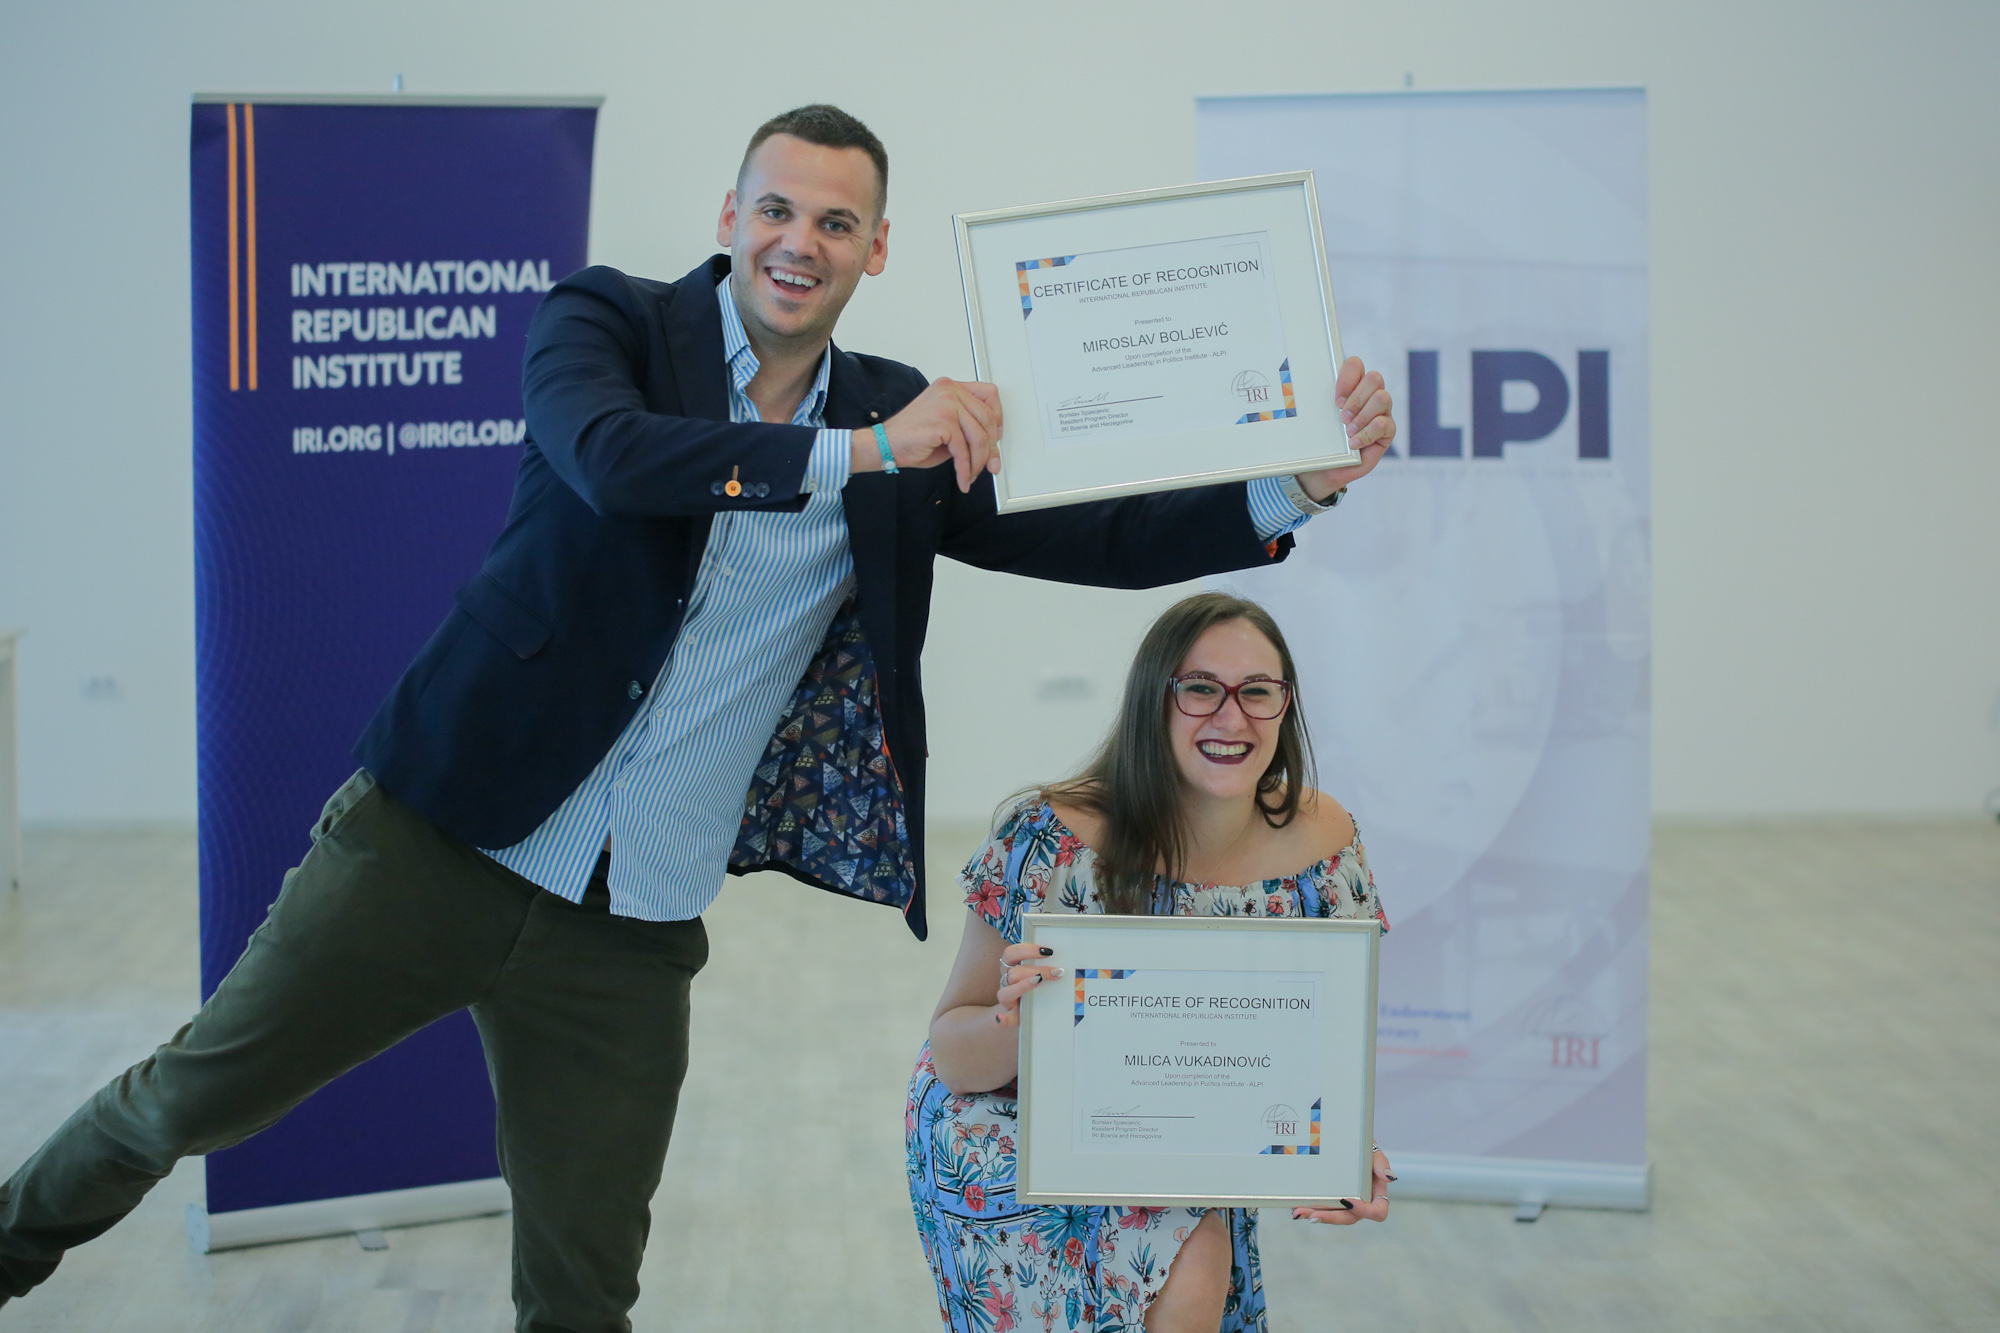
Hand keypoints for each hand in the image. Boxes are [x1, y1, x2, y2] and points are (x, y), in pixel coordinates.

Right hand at [870, 377, 1003, 492]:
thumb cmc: (911, 438)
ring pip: (978, 437)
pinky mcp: (942, 422)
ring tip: (971, 474)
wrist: (884, 445)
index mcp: (951, 387)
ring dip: (977, 462)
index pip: (989, 394)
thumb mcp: (947, 429)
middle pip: (987, 418)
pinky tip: (962, 479)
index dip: (997, 418)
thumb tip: (992, 448)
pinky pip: (963, 451)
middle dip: (991, 448)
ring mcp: (946, 404)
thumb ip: (968, 430)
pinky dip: (965, 470)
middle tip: (990, 464)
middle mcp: (949, 391)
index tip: (995, 437)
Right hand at [993, 943, 1060, 1028]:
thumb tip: (1067, 959)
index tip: (1048, 951)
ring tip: (1039, 982)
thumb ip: (1046, 964)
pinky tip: (1001, 1018)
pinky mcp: (1010, 1017)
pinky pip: (1003, 1020)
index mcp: (1011, 967)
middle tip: (1057, 972)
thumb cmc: (1035, 986)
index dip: (1027, 950)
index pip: (1012, 953)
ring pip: (1006, 992)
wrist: (1024, 1009)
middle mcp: (1007, 982)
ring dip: (1023, 987)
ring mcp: (1007, 1000)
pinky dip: (1002, 1019)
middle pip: (1013, 972)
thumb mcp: (1038, 971)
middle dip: (1036, 970)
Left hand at [1292, 1146, 1391, 1224]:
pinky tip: (1294, 1206)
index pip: (1377, 1212)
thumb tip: (1389, 1178)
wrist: (1344, 1138)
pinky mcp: (1327, 1198)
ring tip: (1298, 1212)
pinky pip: (1319, 1207)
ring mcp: (1342, 1202)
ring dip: (1314, 1215)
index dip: (1365, 1211)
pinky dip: (1307, 1207)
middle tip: (1312, 1216)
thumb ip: (1381, 1163)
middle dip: (1330, 1218)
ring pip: (1330, 1215)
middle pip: (1348, 1218)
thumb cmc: (1362, 1146)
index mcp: (1375, 1194)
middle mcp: (1359, 1203)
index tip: (1348, 1201)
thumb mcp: (1372, 1150)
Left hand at [1294, 356, 1395, 501]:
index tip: (1335, 399)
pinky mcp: (1386, 432)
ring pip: (1383, 398)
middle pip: (1375, 378)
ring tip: (1348, 431)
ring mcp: (1380, 413)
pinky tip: (1354, 443)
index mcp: (1351, 386)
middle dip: (1356, 398)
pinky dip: (1367, 434)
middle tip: (1341, 417)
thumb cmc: (1319, 441)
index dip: (1347, 378)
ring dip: (1363, 415)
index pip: (1356, 365)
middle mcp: (1368, 396)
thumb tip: (1308, 386)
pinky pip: (1385, 424)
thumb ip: (1318, 401)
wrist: (1321, 471)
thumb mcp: (1316, 420)